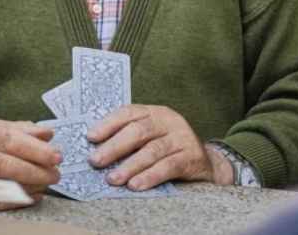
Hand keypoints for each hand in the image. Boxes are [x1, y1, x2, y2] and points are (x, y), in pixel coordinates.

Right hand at [0, 116, 60, 209]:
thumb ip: (22, 129)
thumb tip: (48, 134)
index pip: (13, 141)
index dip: (37, 150)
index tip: (56, 156)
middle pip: (9, 165)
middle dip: (37, 171)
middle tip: (55, 174)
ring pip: (4, 185)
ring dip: (30, 187)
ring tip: (45, 184)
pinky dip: (16, 201)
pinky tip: (31, 196)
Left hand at [87, 104, 232, 189]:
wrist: (207, 162)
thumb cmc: (168, 149)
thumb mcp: (151, 136)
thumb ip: (128, 137)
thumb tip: (94, 148)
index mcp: (154, 112)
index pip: (128, 113)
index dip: (108, 124)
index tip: (90, 137)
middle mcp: (169, 121)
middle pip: (138, 131)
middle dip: (114, 147)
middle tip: (95, 161)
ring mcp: (182, 138)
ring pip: (152, 151)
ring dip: (129, 166)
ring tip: (112, 179)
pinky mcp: (192, 157)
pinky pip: (168, 167)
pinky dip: (150, 176)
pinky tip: (135, 185)